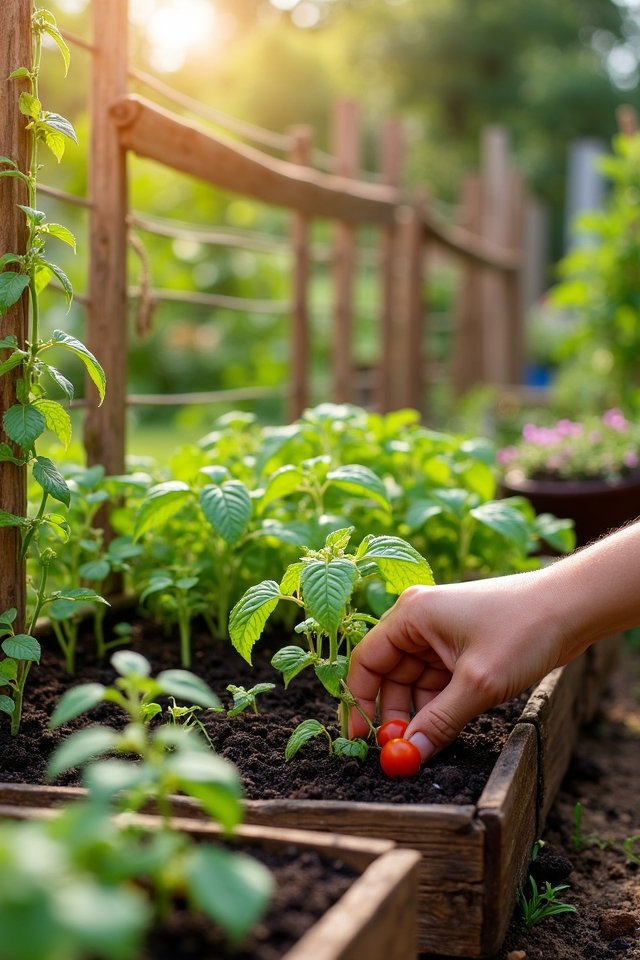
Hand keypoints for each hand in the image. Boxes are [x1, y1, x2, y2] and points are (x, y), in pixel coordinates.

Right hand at [347, 576, 561, 762]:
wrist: (570, 609)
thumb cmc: (523, 630)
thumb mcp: (478, 683)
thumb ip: (440, 721)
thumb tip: (410, 755)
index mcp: (412, 615)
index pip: (367, 660)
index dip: (360, 701)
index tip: (360, 738)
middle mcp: (420, 621)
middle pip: (388, 674)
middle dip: (392, 713)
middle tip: (397, 752)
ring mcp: (441, 634)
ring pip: (414, 682)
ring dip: (418, 713)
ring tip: (424, 746)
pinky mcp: (461, 647)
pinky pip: (437, 681)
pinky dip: (438, 706)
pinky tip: (444, 730)